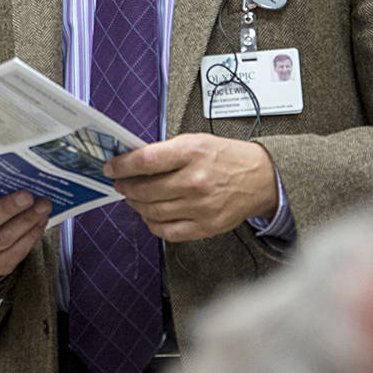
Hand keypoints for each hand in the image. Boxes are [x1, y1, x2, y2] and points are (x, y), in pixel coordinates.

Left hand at [103, 133, 277, 242]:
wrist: (260, 178)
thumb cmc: (226, 157)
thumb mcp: (196, 141)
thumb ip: (165, 151)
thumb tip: (132, 161)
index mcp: (192, 153)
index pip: (145, 161)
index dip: (122, 166)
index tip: (111, 168)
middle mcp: (196, 181)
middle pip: (145, 190)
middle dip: (126, 187)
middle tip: (120, 183)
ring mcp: (201, 207)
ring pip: (152, 211)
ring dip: (136, 205)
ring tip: (134, 198)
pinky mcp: (206, 226)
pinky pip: (168, 231)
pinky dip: (153, 223)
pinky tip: (151, 214)